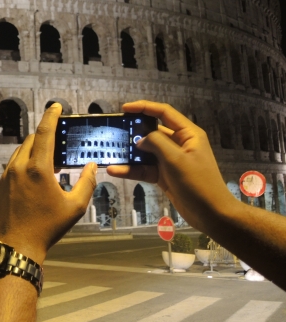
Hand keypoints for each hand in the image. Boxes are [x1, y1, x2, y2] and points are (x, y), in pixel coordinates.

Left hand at [0, 103, 96, 263]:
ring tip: (51, 159)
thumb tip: (91, 167)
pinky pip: (14, 163)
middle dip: (45, 134)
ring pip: (21, 150)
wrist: (16, 246)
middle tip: (59, 138)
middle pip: (32, 139)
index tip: (55, 105)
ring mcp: (8, 175)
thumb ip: (86, 183)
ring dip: (35, 148)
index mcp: (38, 169)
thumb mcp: (74, 207)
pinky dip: (26, 161)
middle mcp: (19, 167)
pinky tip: (37, 174)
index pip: (44, 132)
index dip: (51, 115)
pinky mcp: (2, 184)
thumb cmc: (46, 228)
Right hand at [107, 100, 236, 232]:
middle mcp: (179, 144)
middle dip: (134, 132)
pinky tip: (115, 170)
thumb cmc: (198, 183)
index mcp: (188, 134)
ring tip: (111, 152)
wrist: (211, 215)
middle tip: (115, 132)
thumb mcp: (176, 159)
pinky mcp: (164, 175)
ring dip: (130, 153)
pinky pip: (145, 168)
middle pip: (152, 131)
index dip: (144, 107)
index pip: (164, 113)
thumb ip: (156, 143)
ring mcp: (171, 160)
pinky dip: (131, 169)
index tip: (125, 109)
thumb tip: (140, 140)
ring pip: (146, 152)